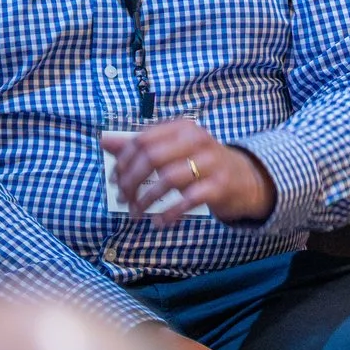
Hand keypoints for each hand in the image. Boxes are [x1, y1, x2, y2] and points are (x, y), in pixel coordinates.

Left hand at [102, 120, 276, 225]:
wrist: (244, 179)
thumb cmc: (200, 163)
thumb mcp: (172, 149)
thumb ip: (140, 146)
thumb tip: (104, 141)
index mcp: (182, 128)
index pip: (142, 140)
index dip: (123, 162)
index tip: (115, 181)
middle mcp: (197, 140)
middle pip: (152, 158)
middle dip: (131, 181)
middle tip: (123, 199)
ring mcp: (210, 162)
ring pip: (167, 179)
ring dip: (145, 200)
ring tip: (136, 213)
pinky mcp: (219, 185)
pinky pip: (187, 200)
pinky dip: (169, 213)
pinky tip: (159, 222)